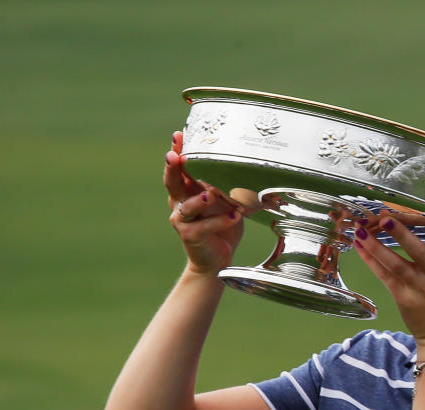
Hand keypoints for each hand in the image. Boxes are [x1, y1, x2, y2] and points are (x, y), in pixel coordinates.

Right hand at [165, 131, 247, 275]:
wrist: (215, 258)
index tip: (179, 135)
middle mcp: (180, 202)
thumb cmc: (221, 224)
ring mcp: (183, 220)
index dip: (178, 151)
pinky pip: (205, 227)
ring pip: (187, 207)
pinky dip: (220, 221)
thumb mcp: (226, 199)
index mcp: (187, 189)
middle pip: (171, 182)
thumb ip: (228, 184)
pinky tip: (234, 215)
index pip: (180, 167)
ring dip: (199, 199)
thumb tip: (253, 163)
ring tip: (211, 193)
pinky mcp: (191, 236)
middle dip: (173, 168)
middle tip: (176, 156)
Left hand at [354, 201, 424, 351]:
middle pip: (420, 252)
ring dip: (377, 247)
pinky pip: (385, 277)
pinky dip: (371, 261)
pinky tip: (360, 246)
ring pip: (396, 264)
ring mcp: (419, 288)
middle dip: (402, 234)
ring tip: (362, 230)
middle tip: (386, 217)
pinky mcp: (403, 299)